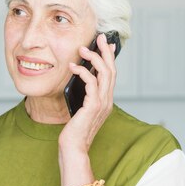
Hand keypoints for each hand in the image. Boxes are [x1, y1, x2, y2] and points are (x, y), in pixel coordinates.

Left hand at [59, 33, 116, 153]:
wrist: (73, 148)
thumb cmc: (74, 131)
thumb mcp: (80, 109)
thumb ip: (84, 96)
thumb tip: (79, 78)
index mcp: (106, 101)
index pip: (112, 75)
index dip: (110, 58)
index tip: (107, 44)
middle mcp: (107, 101)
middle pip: (111, 70)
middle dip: (105, 52)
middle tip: (99, 37)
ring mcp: (102, 104)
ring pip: (105, 74)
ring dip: (94, 58)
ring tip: (82, 49)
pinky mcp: (93, 106)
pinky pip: (92, 83)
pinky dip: (83, 72)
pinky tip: (73, 68)